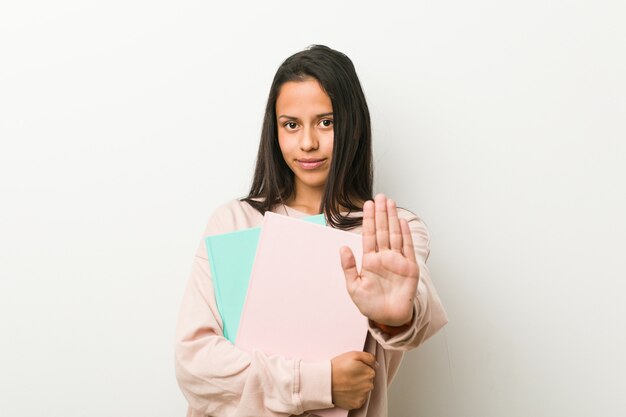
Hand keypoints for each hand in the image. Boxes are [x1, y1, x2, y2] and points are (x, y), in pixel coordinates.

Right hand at [331, 351, 375, 409]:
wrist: (324, 382)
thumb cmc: (337, 368)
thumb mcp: (353, 355)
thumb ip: (368, 357)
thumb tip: (375, 363)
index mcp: (369, 373)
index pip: (370, 370)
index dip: (361, 369)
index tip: (353, 369)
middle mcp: (368, 386)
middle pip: (368, 381)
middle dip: (360, 378)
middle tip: (348, 375)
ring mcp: (363, 396)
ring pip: (364, 390)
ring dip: (358, 387)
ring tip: (346, 383)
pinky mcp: (356, 404)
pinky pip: (358, 399)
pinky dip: (354, 396)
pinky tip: (346, 390)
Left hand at [340, 194, 419, 325]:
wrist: (389, 319)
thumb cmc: (371, 305)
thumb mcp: (354, 287)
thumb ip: (348, 267)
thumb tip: (342, 247)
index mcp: (370, 260)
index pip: (369, 235)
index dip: (369, 219)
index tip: (367, 204)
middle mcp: (384, 257)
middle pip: (382, 230)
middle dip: (381, 213)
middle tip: (380, 196)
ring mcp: (397, 261)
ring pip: (394, 235)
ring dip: (392, 218)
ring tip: (390, 203)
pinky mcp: (409, 268)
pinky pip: (407, 248)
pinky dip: (405, 234)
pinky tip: (401, 221)